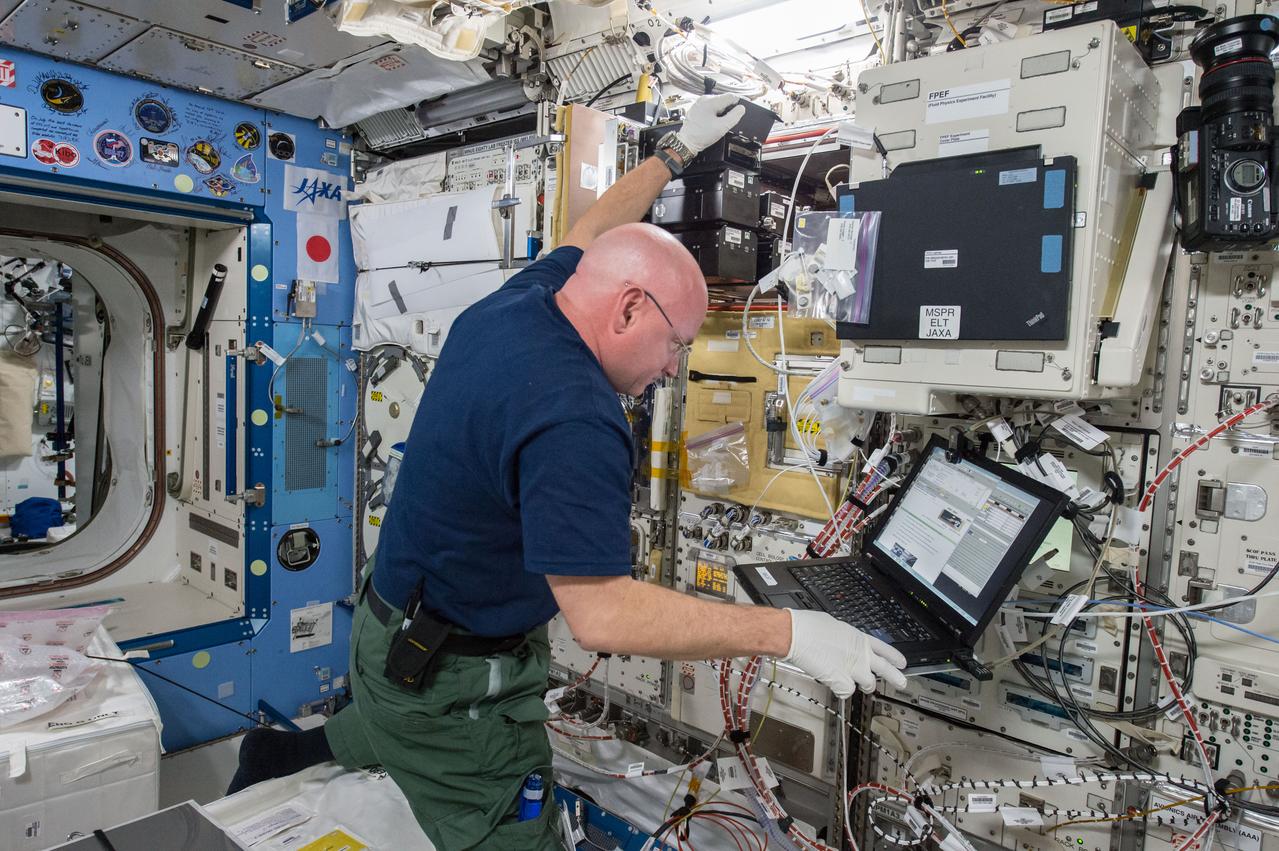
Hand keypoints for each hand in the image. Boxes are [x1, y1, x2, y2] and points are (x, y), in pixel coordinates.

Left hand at [675, 93, 746, 155]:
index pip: (731, 96)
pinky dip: (714, 114)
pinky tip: (712, 123)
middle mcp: (704, 99)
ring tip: (718, 123)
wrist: (687, 142)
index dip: (738, 103)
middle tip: (726, 121)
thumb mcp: (722, 127)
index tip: (741, 110)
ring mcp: (700, 103)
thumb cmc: (701, 136)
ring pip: (718, 104)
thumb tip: (741, 108)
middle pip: (724, 100)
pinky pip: (710, 108)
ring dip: (721, 112)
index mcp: (711, 101)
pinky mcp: (697, 108)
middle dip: (729, 109)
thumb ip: (734, 116)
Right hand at [782, 609, 907, 697]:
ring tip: (860, 685)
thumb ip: (843, 639)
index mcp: (858, 638)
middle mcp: (860, 654)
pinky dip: (841, 690)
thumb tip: (841, 643)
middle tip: (902, 683)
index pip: (883, 648)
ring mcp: (853, 668)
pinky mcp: (841, 680)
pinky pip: (847, 691)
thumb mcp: (833, 627)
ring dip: (864, 686)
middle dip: (895, 677)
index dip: (894, 656)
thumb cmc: (808, 626)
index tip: (901, 663)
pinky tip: (836, 685)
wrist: (797, 634)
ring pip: (869, 684)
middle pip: (885, 668)